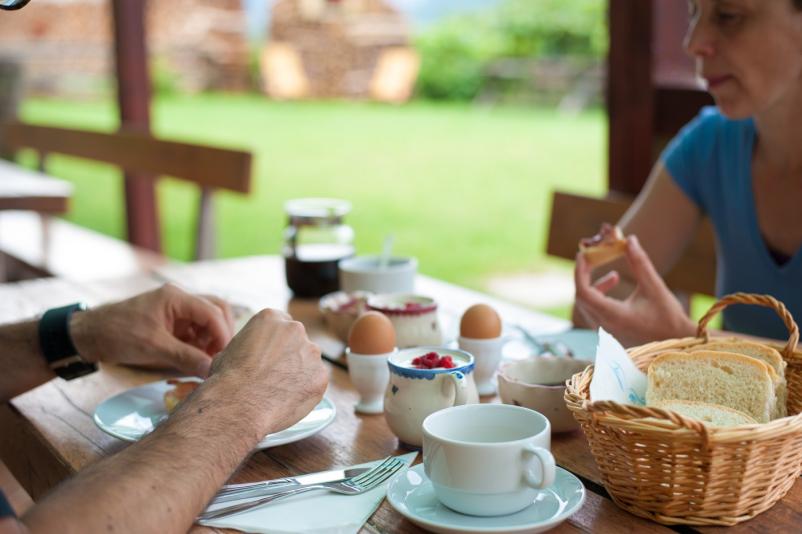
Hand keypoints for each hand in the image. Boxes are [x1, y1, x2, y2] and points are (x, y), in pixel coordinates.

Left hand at [70, 284, 234, 376]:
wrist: (90, 335)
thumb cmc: (118, 335)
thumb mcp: (153, 347)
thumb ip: (185, 357)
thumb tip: (212, 370)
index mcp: (176, 297)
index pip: (212, 311)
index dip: (223, 334)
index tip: (226, 356)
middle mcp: (180, 300)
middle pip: (215, 311)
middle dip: (221, 334)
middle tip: (220, 357)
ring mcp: (177, 311)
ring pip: (207, 321)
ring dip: (211, 340)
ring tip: (208, 360)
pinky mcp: (172, 324)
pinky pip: (195, 331)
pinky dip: (200, 344)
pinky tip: (197, 359)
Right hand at [208, 309, 328, 435]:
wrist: (240, 404)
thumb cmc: (228, 379)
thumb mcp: (229, 350)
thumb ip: (248, 346)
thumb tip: (249, 355)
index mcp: (270, 318)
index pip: (281, 323)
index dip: (276, 342)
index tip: (272, 355)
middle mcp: (295, 329)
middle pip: (298, 341)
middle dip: (290, 356)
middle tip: (276, 376)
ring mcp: (311, 351)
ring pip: (309, 362)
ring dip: (299, 372)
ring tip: (280, 391)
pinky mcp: (321, 375)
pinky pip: (316, 381)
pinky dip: (307, 390)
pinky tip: (289, 400)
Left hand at [574, 235, 695, 346]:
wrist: (679, 345)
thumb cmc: (669, 318)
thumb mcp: (655, 287)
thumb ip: (640, 263)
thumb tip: (629, 240)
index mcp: (612, 316)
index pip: (583, 292)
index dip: (580, 272)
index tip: (583, 254)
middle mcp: (604, 327)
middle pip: (581, 298)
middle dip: (585, 276)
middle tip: (594, 259)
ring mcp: (605, 333)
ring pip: (587, 305)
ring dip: (595, 287)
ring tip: (614, 275)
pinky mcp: (609, 334)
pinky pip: (594, 312)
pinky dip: (599, 297)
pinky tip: (615, 285)